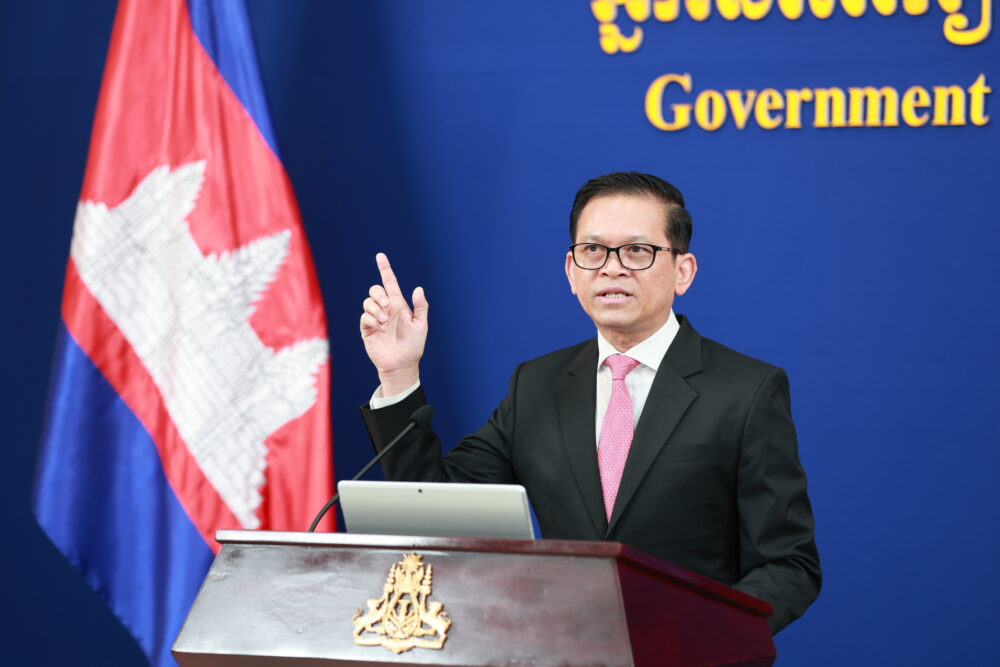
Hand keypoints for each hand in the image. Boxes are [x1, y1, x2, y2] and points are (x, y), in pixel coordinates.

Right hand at [360, 253, 428, 395]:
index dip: (385, 269)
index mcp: (398, 305)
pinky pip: (364, 317)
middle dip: (379, 294)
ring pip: (367, 302)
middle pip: (375, 290)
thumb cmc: (413, 346)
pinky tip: (380, 328)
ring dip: (376, 308)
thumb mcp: (421, 325)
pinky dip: (372, 320)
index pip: (390, 283)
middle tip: (387, 305)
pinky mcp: (367, 329)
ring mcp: (375, 319)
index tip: (380, 256)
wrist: (402, 365)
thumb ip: (421, 307)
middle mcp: (385, 309)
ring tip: (385, 321)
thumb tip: (418, 288)